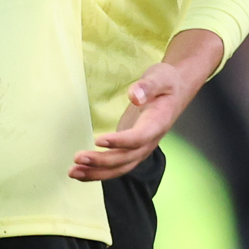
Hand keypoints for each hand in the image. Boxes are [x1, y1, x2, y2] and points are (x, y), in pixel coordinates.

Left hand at [72, 29, 223, 180]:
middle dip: (102, 161)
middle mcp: (150, 141)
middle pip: (126, 158)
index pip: (139, 138)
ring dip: (97, 172)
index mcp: (158, 123)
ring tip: (74, 172)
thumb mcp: (160, 76)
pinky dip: (98, 172)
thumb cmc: (166, 82)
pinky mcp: (132, 151)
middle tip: (78, 158)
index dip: (120, 142)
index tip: (99, 140)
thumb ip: (148, 86)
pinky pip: (116, 166)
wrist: (174, 92)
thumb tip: (134, 95)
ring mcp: (141, 149)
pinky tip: (80, 172)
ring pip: (120, 168)